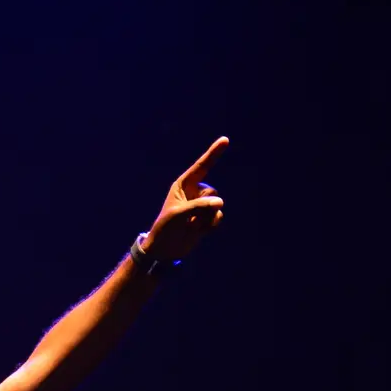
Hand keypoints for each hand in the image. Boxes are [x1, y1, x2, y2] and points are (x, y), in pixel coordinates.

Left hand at [140, 136, 227, 261]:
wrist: (165, 250)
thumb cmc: (165, 229)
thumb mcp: (178, 215)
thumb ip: (198, 207)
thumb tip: (220, 203)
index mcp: (183, 185)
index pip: (202, 167)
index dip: (213, 153)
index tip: (225, 140)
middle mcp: (194, 193)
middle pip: (212, 192)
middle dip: (203, 207)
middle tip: (187, 219)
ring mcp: (202, 205)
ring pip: (217, 206)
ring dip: (205, 218)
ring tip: (190, 225)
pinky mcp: (207, 218)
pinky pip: (218, 216)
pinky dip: (210, 225)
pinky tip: (197, 231)